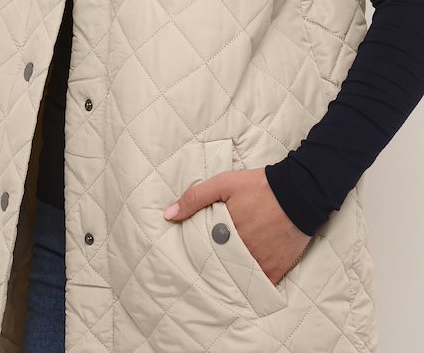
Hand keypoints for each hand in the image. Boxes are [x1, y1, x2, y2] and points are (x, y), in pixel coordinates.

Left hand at [163, 167, 311, 285]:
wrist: (300, 191)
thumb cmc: (259, 186)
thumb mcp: (223, 184)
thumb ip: (195, 198)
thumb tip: (168, 215)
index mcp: (226, 233)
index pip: (204, 251)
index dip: (200, 251)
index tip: (197, 251)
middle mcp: (242, 251)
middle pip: (221, 265)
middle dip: (215, 264)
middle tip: (211, 261)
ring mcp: (261, 263)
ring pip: (239, 277)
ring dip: (232, 274)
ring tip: (226, 270)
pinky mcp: (278, 269)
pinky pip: (260, 284)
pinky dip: (253, 283)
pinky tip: (246, 280)